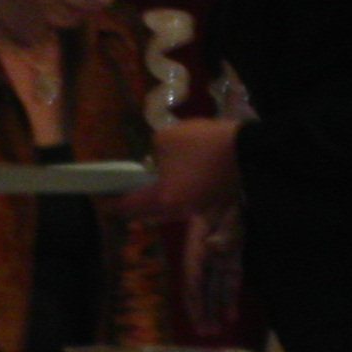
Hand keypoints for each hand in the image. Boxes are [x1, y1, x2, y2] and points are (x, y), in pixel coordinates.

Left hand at [115, 118, 241, 221]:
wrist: (247, 149)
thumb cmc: (201, 143)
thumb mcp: (165, 139)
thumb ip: (152, 154)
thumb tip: (157, 163)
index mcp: (163, 197)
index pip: (129, 206)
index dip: (113, 203)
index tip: (103, 203)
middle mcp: (178, 210)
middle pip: (148, 213)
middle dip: (134, 206)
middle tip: (123, 196)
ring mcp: (196, 208)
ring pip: (167, 210)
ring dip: (155, 201)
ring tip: (149, 187)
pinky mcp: (211, 202)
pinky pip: (184, 202)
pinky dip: (174, 196)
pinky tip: (175, 181)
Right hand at [182, 206, 243, 334]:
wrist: (226, 193)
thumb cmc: (223, 204)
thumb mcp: (225, 216)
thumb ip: (223, 233)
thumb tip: (214, 248)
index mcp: (198, 251)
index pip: (194, 283)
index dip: (194, 304)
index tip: (196, 322)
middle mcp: (205, 259)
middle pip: (201, 290)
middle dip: (202, 312)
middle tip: (205, 334)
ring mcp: (218, 259)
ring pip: (213, 289)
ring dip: (213, 308)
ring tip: (216, 330)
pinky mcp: (230, 258)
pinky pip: (228, 281)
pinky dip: (228, 298)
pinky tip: (231, 315)